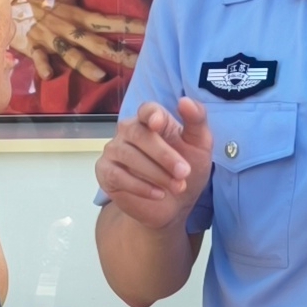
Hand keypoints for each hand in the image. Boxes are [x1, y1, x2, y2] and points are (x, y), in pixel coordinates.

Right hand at [23, 0, 148, 81]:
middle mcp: (69, 29)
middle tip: (137, 63)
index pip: (109, 21)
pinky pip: (38, 57)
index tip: (148, 29)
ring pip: (70, 53)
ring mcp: (52, 39)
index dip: (129, 24)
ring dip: (84, 64)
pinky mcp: (34, 46)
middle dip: (117, 53)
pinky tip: (50, 75)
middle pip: (96, 43)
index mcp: (79, 15)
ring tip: (100, 76)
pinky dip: (42, 65)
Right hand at [96, 98, 210, 231]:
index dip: (152, 115)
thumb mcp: (200, 145)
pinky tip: (159, 194)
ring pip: (128, 155)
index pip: (147, 110)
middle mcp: (129, 131)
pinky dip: (140, 186)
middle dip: (163, 155)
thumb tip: (185, 101)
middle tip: (184, 172)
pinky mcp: (106, 172)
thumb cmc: (185, 169)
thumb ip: (197, 120)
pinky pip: (117, 175)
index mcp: (150, 120)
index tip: (158, 124)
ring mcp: (114, 150)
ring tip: (177, 187)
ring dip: (156, 173)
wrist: (173, 205)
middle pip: (138, 134)